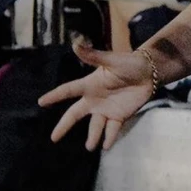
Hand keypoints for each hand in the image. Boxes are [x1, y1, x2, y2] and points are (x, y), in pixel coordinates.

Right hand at [39, 43, 154, 149]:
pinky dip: (109, 138)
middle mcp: (94, 100)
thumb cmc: (129, 63)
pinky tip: (106, 146)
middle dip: (64, 125)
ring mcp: (106, 109)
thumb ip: (93, 55)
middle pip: (75, 114)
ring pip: (95, 126)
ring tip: (89, 147)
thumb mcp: (111, 59)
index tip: (41, 102)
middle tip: (53, 138)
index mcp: (90, 85)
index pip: (68, 90)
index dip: (54, 96)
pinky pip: (112, 129)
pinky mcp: (119, 116)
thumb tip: (75, 43)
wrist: (149, 72)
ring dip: (92, 136)